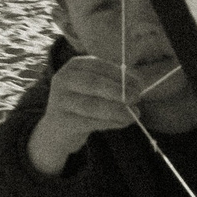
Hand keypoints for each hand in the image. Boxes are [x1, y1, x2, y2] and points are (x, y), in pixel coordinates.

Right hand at [27, 55, 140, 174]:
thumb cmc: (82, 104)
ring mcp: (59, 101)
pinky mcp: (62, 121)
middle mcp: (63, 79)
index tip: (139, 84)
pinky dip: (110, 123)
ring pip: (92, 105)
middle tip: (137, 97)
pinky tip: (123, 123)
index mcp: (74, 66)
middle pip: (93, 83)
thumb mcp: (94, 88)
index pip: (99, 66)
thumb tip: (136, 86)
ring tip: (133, 114)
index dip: (120, 74)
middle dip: (118, 90)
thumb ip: (113, 84)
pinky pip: (90, 122)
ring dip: (117, 109)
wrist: (57, 130)